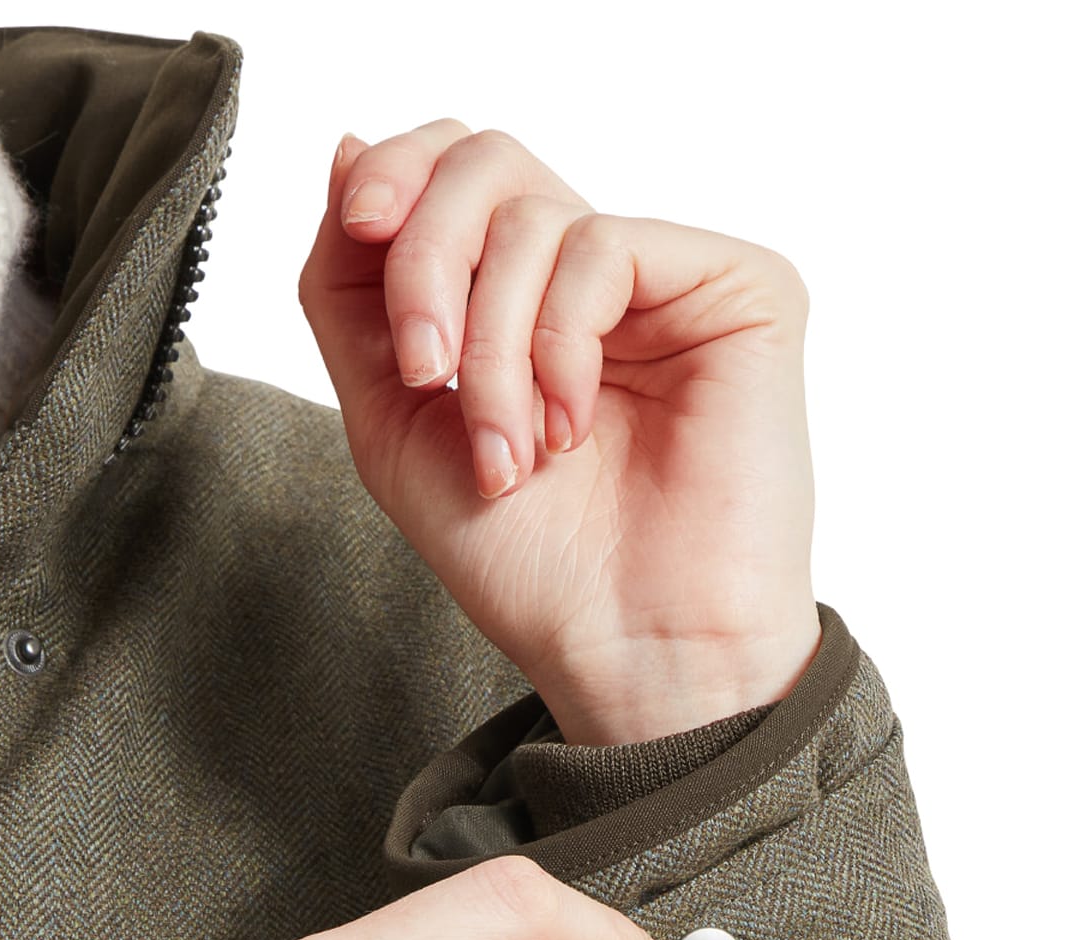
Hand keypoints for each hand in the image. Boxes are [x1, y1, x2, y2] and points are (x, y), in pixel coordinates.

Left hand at [297, 121, 822, 743]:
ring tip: (506, 454)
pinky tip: (568, 431)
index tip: (356, 226)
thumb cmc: (528, 567)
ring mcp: (666, 278)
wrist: (626, 649)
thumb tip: (347, 147)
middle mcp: (590, 278)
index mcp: (517, 303)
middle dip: (424, 261)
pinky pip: (601, 246)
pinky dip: (557, 346)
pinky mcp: (736, 285)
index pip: (448, 173)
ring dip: (489, 351)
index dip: (392, 177)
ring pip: (530, 216)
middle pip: (483, 162)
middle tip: (423, 371)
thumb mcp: (392, 424)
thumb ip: (352, 294)